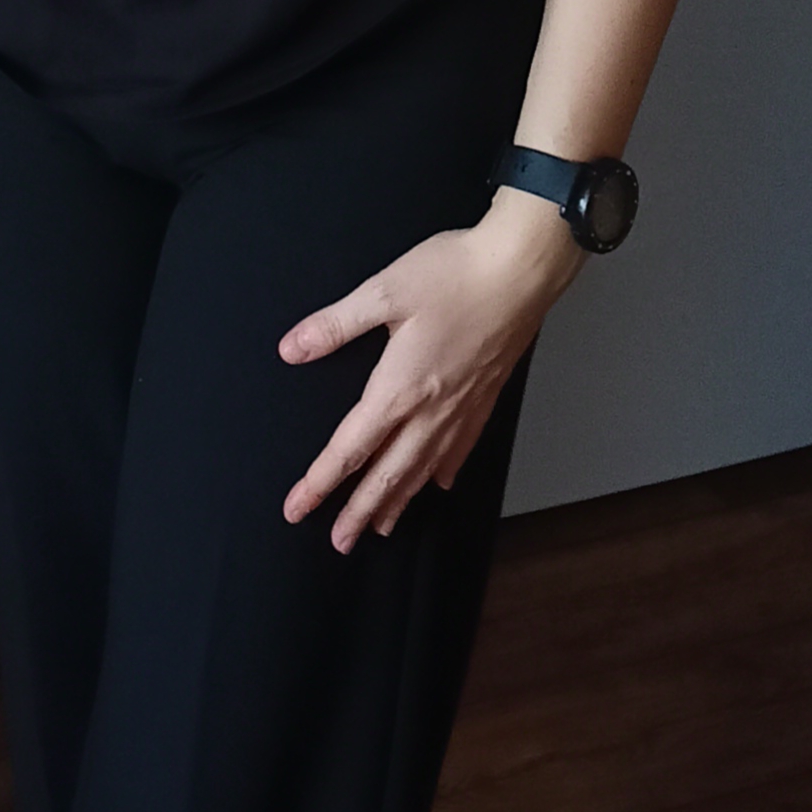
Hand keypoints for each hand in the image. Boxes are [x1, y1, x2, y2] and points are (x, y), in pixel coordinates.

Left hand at [280, 187, 580, 550]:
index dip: (320, 482)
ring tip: (383, 526)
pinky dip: (445, 472)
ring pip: (425, 469)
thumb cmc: (453, 275)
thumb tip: (290, 349)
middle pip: (388, 474)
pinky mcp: (486, 395)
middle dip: (361, 510)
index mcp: (398, 388)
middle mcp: (431, 409)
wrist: (521, 270)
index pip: (350, 449)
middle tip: (340, 542)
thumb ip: (335, 325)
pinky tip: (441, 482)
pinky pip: (461, 448)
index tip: (297, 510)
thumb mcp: (383, 290)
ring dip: (400, 500)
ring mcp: (463, 407)